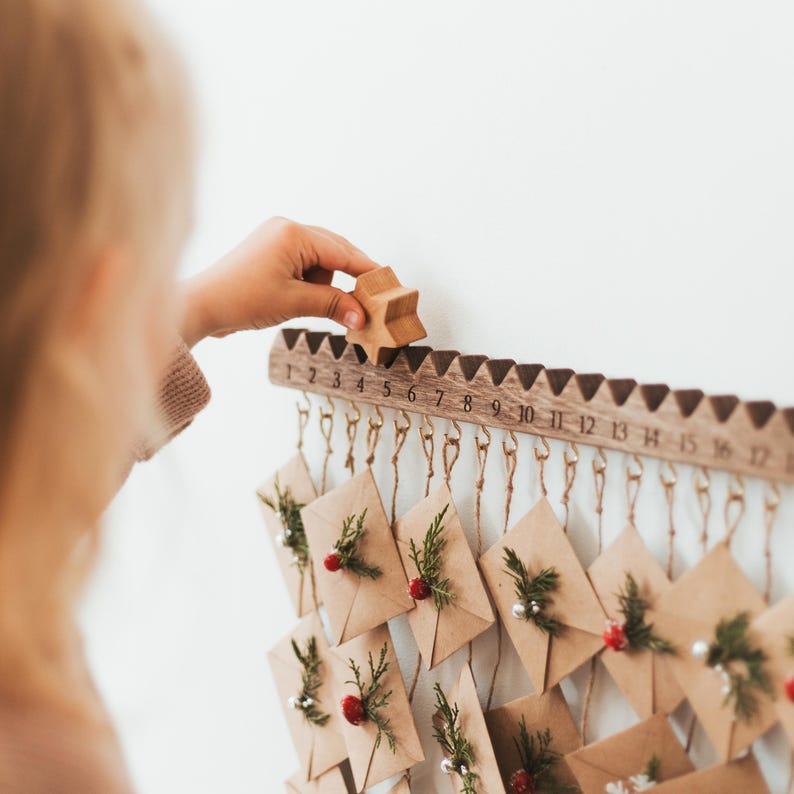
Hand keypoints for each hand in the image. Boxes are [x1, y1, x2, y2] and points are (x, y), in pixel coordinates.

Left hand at [179, 217, 379, 346]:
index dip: (366, 271)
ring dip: (326, 284)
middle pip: (334, 251)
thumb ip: (332, 306)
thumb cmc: (239, 299)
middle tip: (369, 301)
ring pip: (320, 260)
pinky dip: (311, 283)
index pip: (342, 252)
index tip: (387, 286)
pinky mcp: (269, 251)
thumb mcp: (294, 303)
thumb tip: (362, 316)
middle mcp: (285, 228)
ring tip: (319, 306)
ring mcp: (276, 237)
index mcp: (293, 233)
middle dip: (349, 278)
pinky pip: (303, 264)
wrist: (200, 306)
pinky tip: (307, 299)